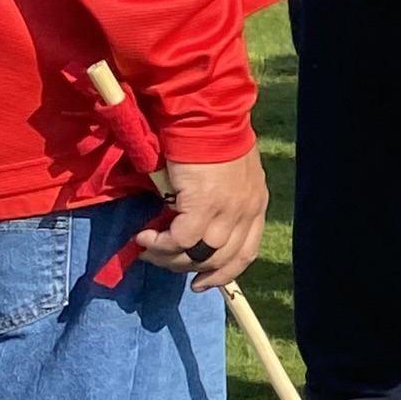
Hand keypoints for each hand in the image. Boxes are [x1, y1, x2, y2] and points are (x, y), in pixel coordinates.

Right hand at [135, 150, 268, 290]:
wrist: (203, 115)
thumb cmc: (210, 138)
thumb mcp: (227, 173)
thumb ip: (219, 200)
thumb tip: (190, 223)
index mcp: (256, 203)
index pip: (246, 253)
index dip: (224, 273)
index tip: (202, 283)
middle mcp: (247, 210)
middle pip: (222, 260)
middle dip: (189, 268)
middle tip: (161, 262)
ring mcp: (228, 209)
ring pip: (199, 254)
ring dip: (169, 257)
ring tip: (148, 248)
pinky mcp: (204, 205)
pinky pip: (181, 240)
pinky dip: (160, 244)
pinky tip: (144, 237)